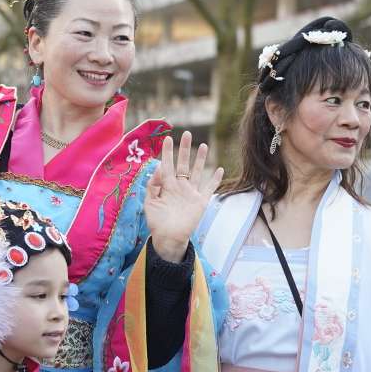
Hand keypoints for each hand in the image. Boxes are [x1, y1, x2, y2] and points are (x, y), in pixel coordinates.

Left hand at [143, 131, 222, 262]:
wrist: (168, 238)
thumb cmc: (157, 222)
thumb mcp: (150, 203)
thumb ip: (152, 186)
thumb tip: (158, 168)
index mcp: (166, 185)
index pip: (167, 165)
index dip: (168, 152)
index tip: (168, 138)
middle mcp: (180, 186)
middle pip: (183, 164)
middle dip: (185, 149)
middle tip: (187, 133)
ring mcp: (191, 193)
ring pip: (197, 172)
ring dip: (201, 159)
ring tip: (204, 145)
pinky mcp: (201, 201)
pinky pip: (210, 188)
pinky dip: (215, 179)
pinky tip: (220, 169)